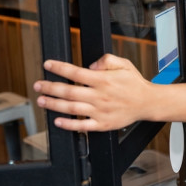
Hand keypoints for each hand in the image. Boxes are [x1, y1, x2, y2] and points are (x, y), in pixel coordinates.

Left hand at [33, 55, 153, 131]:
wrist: (147, 103)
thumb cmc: (134, 83)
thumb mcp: (123, 63)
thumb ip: (106, 60)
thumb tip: (90, 65)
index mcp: (103, 80)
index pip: (75, 72)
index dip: (59, 68)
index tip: (47, 65)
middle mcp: (99, 96)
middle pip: (69, 91)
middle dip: (50, 87)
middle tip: (38, 85)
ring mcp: (100, 111)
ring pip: (71, 108)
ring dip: (54, 104)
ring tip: (42, 100)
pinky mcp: (102, 124)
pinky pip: (82, 126)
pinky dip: (69, 124)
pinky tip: (57, 121)